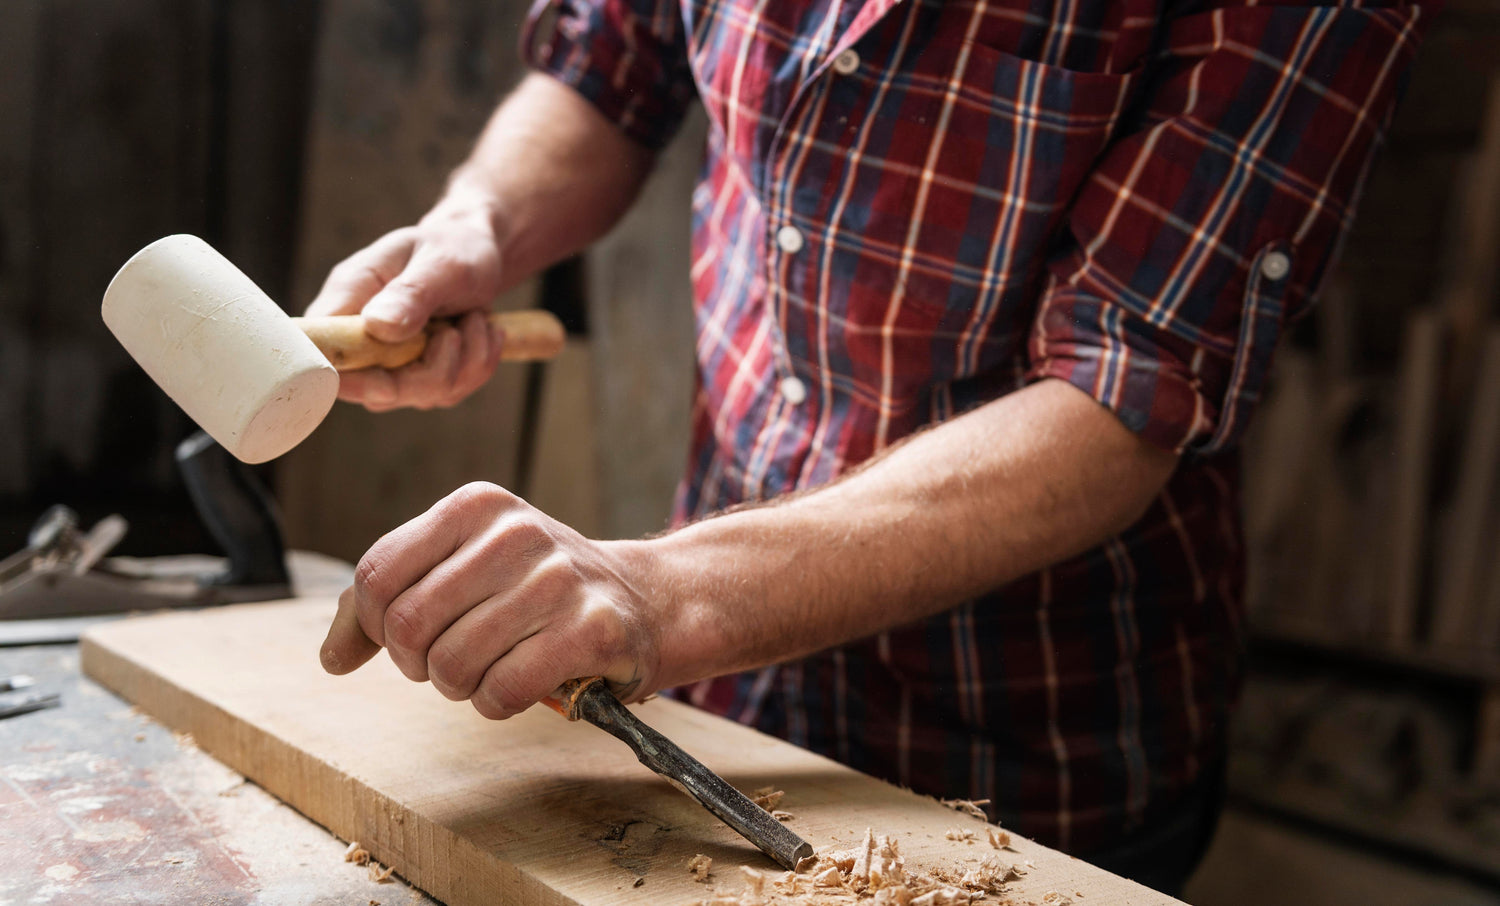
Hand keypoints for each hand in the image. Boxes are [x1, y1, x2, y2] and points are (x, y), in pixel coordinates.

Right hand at [305, 188, 508, 410]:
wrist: (478, 253)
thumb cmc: (452, 247)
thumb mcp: (439, 261)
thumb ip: (410, 293)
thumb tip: (377, 326)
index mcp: (348, 300)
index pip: (321, 353)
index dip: (342, 378)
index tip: (385, 380)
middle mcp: (363, 340)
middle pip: (378, 391)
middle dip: (432, 370)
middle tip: (455, 330)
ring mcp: (392, 365)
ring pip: (423, 395)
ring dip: (465, 360)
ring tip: (474, 318)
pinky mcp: (422, 378)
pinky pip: (451, 392)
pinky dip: (478, 363)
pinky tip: (482, 331)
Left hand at [318, 482, 663, 718]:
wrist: (645, 600)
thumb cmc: (538, 590)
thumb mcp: (464, 568)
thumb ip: (388, 602)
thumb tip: (332, 657)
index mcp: (476, 505)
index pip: (376, 575)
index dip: (378, 624)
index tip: (416, 634)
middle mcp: (516, 532)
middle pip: (408, 626)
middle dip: (420, 662)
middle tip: (457, 658)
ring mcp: (558, 578)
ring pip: (451, 665)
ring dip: (463, 687)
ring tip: (496, 667)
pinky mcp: (591, 629)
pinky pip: (500, 691)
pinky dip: (499, 703)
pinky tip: (525, 682)